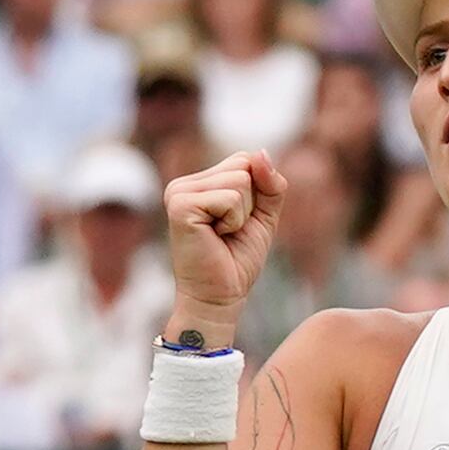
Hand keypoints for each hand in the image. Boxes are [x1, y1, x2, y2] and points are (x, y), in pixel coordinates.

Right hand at [164, 149, 289, 322]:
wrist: (220, 297)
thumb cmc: (238, 260)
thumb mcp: (264, 216)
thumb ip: (269, 184)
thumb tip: (260, 152)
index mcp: (199, 182)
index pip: (245, 160)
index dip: (256, 194)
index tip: (238, 222)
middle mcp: (184, 183)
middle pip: (244, 167)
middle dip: (250, 204)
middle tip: (229, 232)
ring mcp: (179, 192)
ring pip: (240, 181)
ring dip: (242, 215)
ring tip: (222, 235)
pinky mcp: (180, 205)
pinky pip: (231, 198)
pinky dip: (234, 221)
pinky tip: (215, 236)